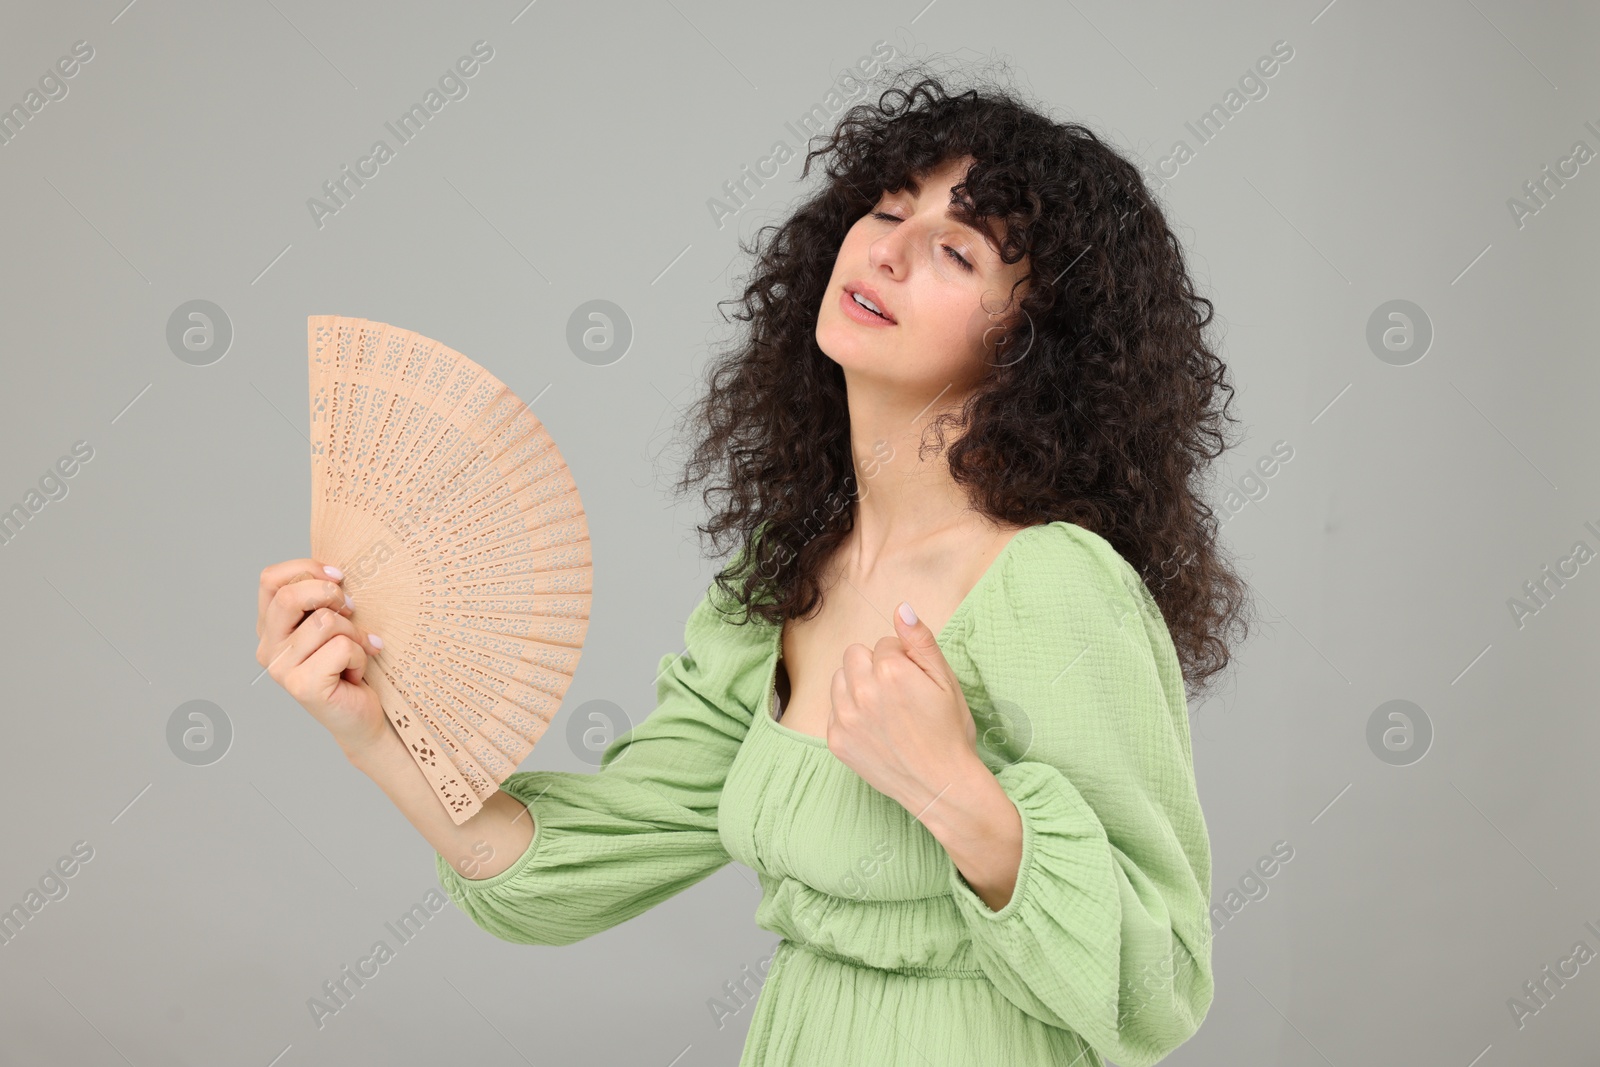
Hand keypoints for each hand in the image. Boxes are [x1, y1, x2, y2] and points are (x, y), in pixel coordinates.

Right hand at [255, 558, 387, 759]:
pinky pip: (340, 648)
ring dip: (353, 633)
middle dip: (331, 595)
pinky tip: (355, 672)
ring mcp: (281, 669)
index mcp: (270, 626)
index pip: (270, 579)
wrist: (362, 715)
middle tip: (351, 610)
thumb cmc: (349, 664)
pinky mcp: (302, 686)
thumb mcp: (335, 622)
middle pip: (291, 595)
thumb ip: (323, 599)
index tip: (338, 577)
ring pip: (324, 621)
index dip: (307, 568)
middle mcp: (268, 647)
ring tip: (355, 651)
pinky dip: (359, 654)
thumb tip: (336, 572)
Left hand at [826, 600, 983, 819]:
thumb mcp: (945, 681)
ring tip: (885, 710)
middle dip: (874, 667)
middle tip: (898, 694)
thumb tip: (900, 608)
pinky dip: (850, 714)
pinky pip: (833, 710)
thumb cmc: (949, 731)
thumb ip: (920, 641)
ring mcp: (845, 718)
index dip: (903, 660)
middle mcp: (861, 692)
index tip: (915, 684)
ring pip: (840, 679)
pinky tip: (874, 729)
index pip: (884, 644)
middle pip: (855, 655)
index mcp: (890, 671)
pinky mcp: (836, 741)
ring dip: (857, 687)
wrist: (942, 785)